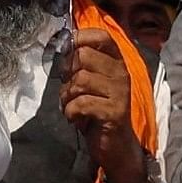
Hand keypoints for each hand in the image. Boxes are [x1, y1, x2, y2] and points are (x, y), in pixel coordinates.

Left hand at [64, 25, 151, 182]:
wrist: (116, 146)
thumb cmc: (98, 113)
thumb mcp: (91, 84)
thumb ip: (81, 65)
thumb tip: (60, 47)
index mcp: (116, 62)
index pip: (100, 35)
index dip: (80, 38)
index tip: (67, 51)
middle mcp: (121, 73)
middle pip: (83, 56)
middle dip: (67, 73)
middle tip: (69, 90)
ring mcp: (120, 92)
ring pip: (80, 80)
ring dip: (67, 96)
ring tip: (72, 107)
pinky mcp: (114, 112)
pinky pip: (82, 103)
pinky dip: (71, 112)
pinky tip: (76, 119)